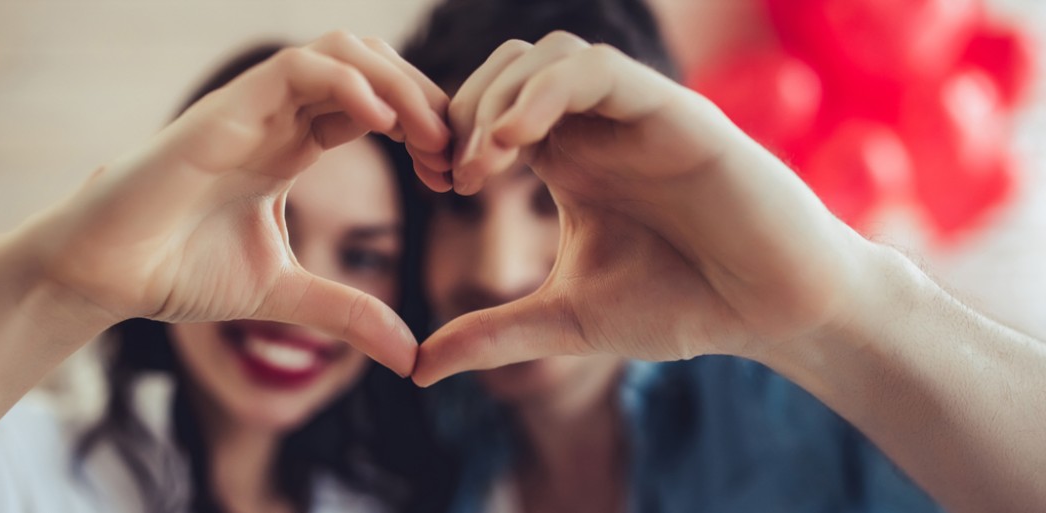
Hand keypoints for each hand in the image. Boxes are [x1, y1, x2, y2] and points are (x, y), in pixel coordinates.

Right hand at [16, 32, 450, 375]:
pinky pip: (297, 69)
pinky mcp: (225, 111)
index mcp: (291, 146)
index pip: (375, 107)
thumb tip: (410, 356)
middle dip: (424, 100)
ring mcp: (251, 108)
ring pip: (341, 52)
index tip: (454, 177)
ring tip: (430, 137)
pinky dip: (350, 85)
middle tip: (455, 154)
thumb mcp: (285, 294)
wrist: (103, 278)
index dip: (423, 130)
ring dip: (397, 85)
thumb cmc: (177, 273)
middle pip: (369, 67)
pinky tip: (384, 124)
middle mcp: (276, 117)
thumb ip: (347, 313)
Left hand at [414, 32, 871, 384]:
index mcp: (568, 159)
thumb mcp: (566, 322)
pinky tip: (515, 142)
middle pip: (505, 68)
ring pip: (547, 55)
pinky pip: (598, 70)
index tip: (429, 180)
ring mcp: (634, 114)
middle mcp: (597, 126)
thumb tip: (415, 369)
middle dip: (461, 109)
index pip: (489, 109)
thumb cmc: (681, 306)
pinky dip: (546, 92)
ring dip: (497, 97)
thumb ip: (493, 335)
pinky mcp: (673, 112)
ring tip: (477, 165)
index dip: (448, 131)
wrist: (772, 312)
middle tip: (445, 173)